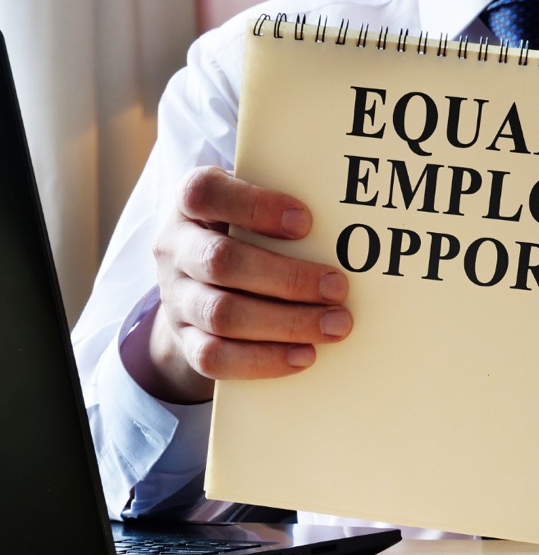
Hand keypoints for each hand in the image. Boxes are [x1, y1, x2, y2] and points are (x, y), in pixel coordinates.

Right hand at [122, 166, 351, 403]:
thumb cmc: (244, 236)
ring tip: (336, 325)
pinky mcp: (185, 341)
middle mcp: (175, 249)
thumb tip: (347, 229)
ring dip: (286, 323)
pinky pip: (215, 358)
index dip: (255, 207)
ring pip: (222, 315)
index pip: (206, 194)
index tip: (306, 222)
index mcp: (190, 205)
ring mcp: (176, 299)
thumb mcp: (252, 212)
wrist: (201, 285)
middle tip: (339, 288)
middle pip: (221, 262)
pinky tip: (305, 355)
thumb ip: (283, 214)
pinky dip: (264, 359)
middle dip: (287, 278)